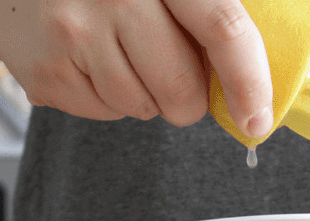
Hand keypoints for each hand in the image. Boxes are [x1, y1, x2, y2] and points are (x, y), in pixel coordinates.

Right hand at [0, 0, 273, 131]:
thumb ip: (208, 13)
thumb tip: (257, 79)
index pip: (224, 27)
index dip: (249, 81)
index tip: (257, 118)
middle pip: (184, 88)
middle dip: (191, 101)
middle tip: (174, 77)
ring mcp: (76, 28)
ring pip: (147, 107)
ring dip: (147, 97)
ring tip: (119, 54)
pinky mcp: (52, 68)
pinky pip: (110, 113)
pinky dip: (111, 100)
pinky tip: (91, 62)